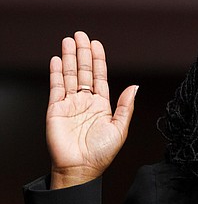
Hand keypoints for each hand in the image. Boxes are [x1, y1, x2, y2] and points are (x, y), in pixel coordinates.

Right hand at [46, 31, 137, 188]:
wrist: (81, 168)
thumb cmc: (101, 153)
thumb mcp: (120, 128)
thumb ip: (126, 106)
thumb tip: (135, 86)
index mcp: (102, 104)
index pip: (100, 76)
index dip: (98, 60)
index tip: (96, 44)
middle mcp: (85, 101)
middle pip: (84, 71)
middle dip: (83, 52)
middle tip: (81, 35)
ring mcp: (70, 104)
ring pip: (70, 75)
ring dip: (69, 58)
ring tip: (69, 40)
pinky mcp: (56, 109)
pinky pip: (56, 87)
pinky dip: (56, 73)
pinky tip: (57, 60)